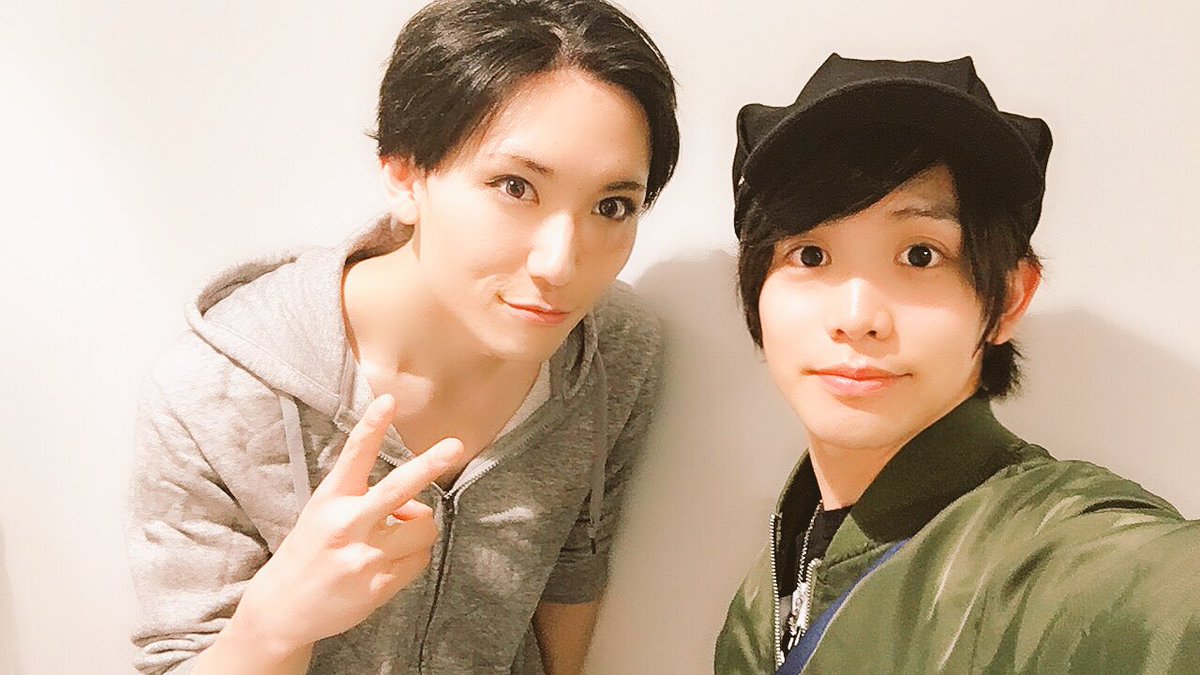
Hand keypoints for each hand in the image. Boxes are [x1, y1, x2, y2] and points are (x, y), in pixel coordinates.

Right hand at [231, 394, 461, 653]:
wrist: (283, 610)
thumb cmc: (310, 552)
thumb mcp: (325, 514)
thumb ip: (366, 500)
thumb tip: (413, 504)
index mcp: (331, 500)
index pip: (354, 456)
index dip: (372, 426)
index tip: (388, 400)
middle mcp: (348, 525)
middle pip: (398, 489)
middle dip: (430, 465)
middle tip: (455, 446)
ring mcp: (364, 557)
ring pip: (424, 528)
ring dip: (420, 529)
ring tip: (396, 537)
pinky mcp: (379, 585)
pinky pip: (420, 560)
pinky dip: (414, 556)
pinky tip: (391, 562)